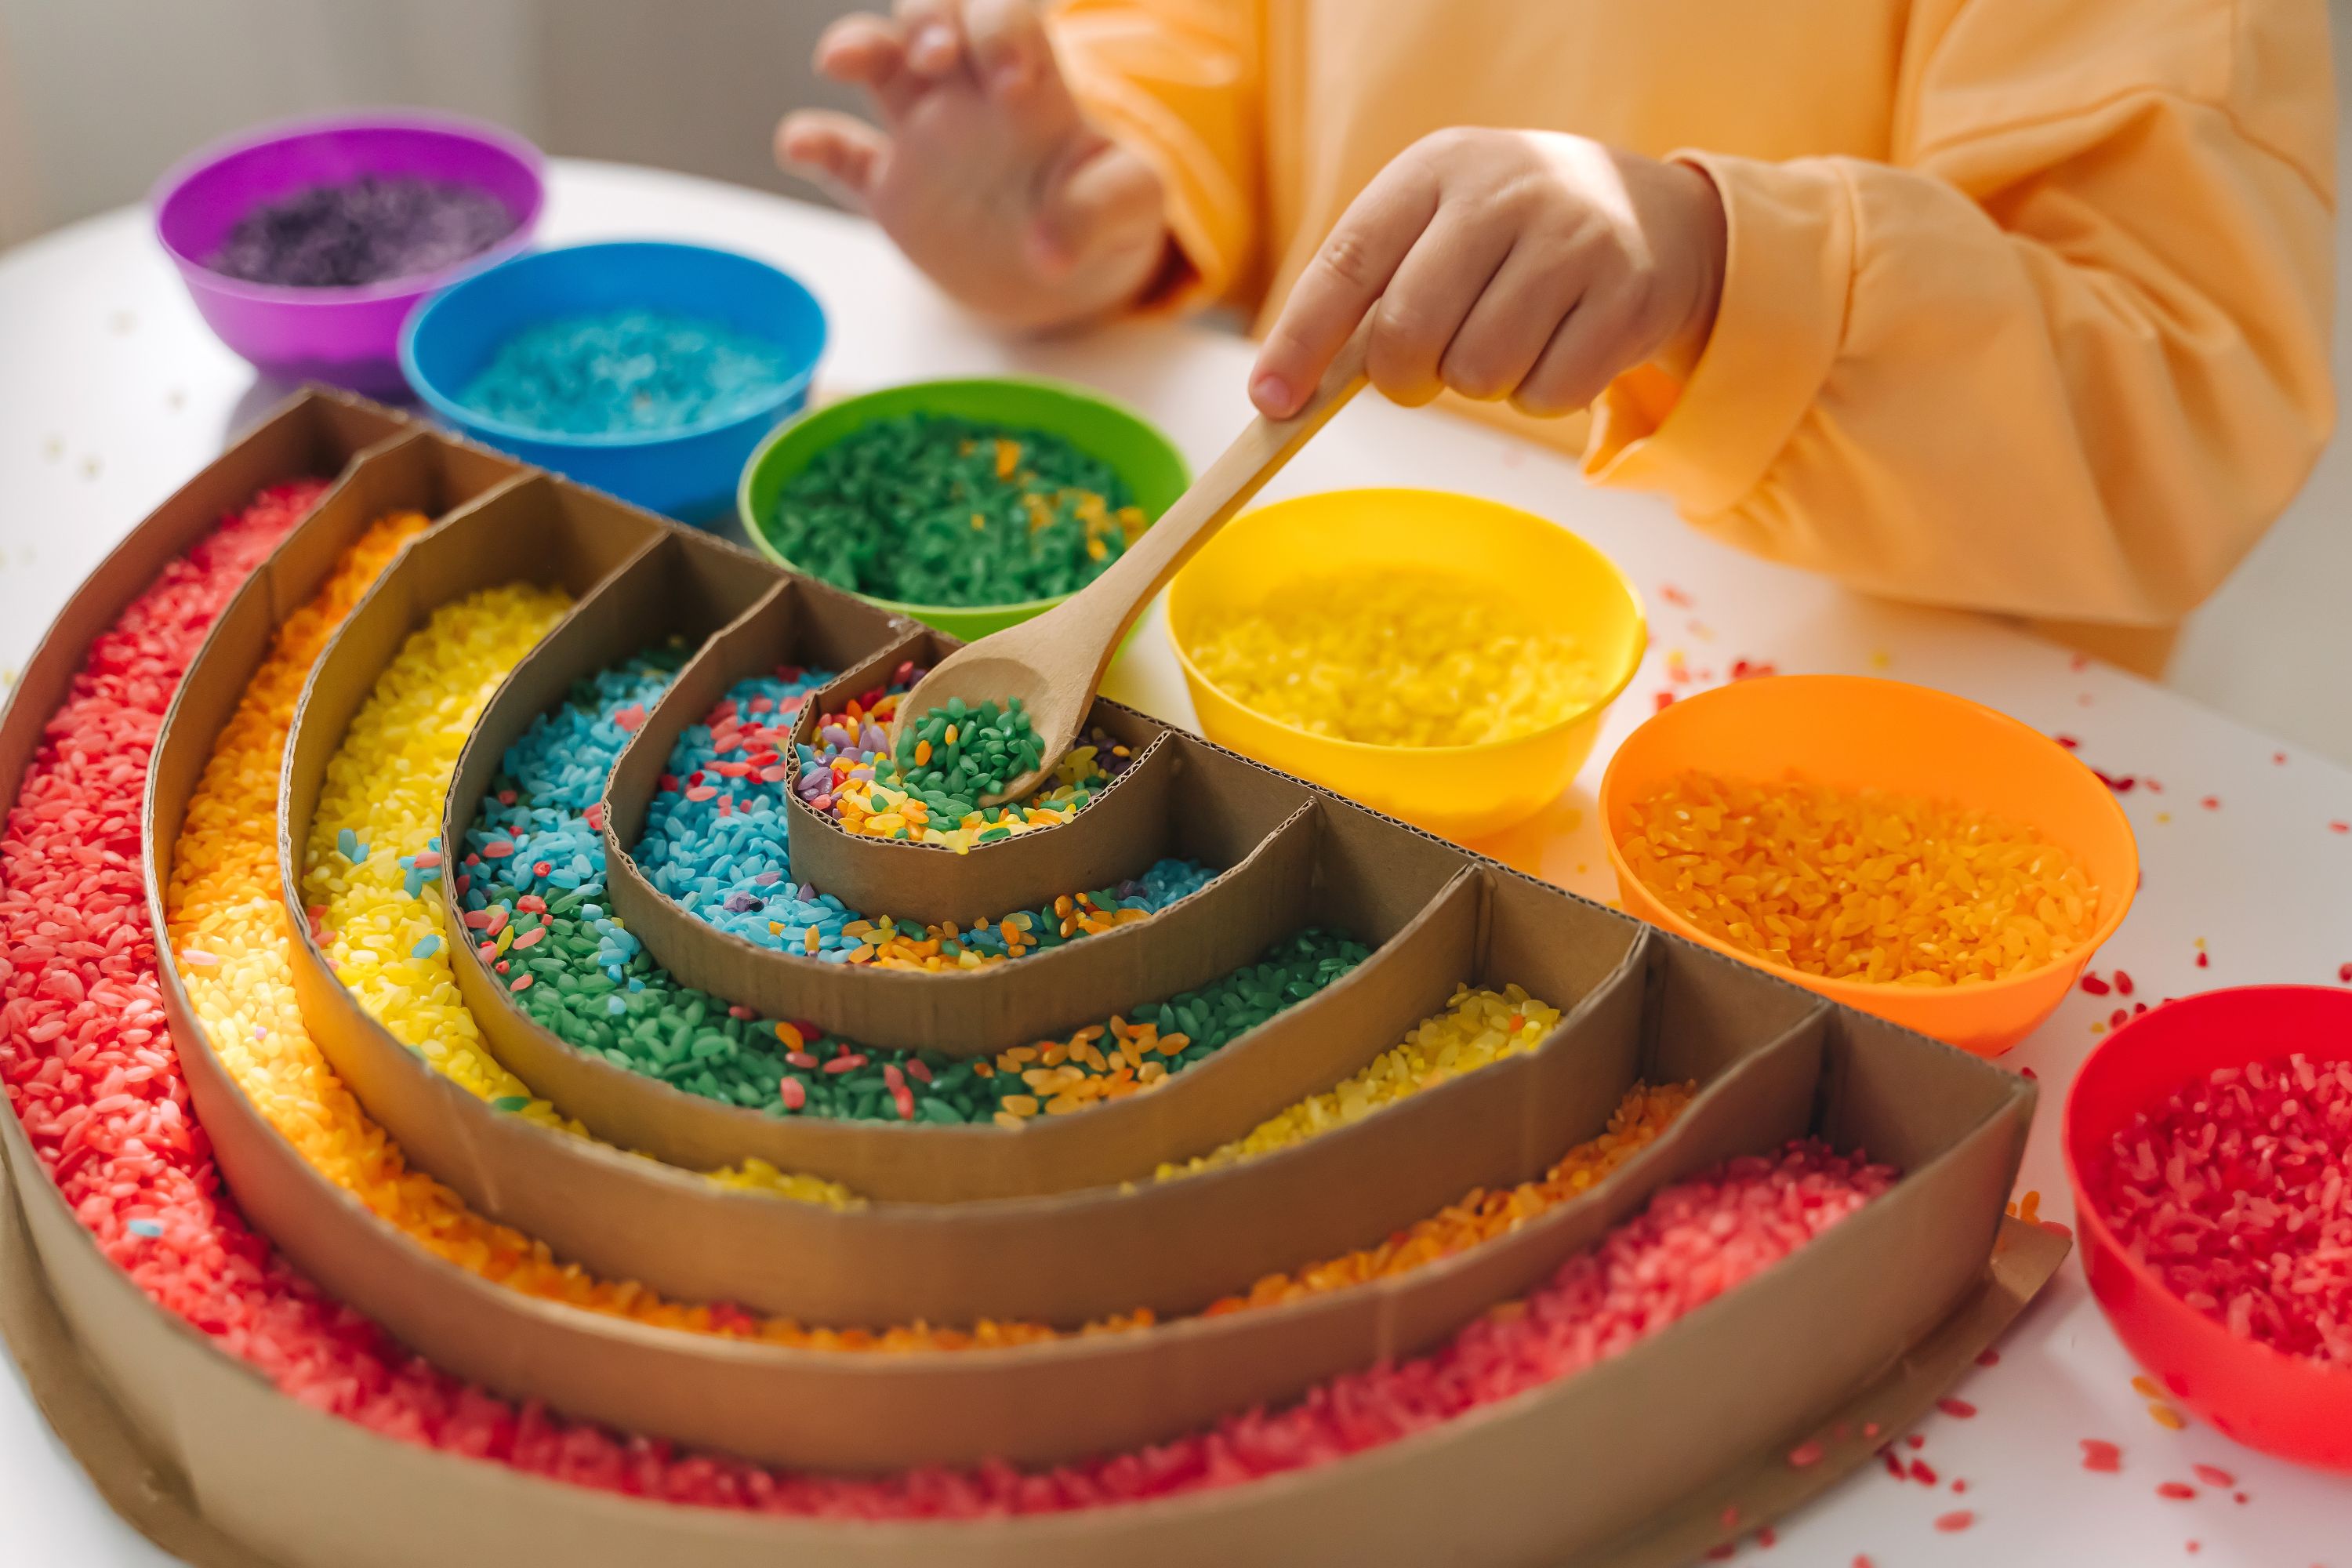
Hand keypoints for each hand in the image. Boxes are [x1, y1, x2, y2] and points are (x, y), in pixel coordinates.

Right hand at [777, 0, 1172, 330]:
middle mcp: (971, 91)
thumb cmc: (1101, 211)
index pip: (1010, 16)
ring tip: (841, 63)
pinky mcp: (891, 190)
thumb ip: (1102, 210)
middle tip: (936, 57)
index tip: (1011, 83)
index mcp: (1035, 81)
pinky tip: (799, 145)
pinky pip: (842, 157)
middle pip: (936, 14)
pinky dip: (815, 144)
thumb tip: (1051, 249)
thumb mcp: (1132, 207)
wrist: (1068, 269)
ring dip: (858, 46)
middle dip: (927, 17)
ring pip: (878, 61)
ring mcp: (924, 134)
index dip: (1003, 30)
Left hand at [1249, 129, 1725, 418]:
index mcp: (1436, 170)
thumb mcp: (1438, 225)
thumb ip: (1371, 290)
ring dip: (1481, 384)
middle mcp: (1505, 192)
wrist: (1651, 213)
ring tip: (1507, 341)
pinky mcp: (1628, 296)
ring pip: (1479, 373)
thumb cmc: (1509, 236)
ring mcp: (1574, 240)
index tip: (1271, 403)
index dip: (1302, 339)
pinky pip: (1548, 395)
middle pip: (1409, 334)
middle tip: (1425, 371)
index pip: (1349, 261)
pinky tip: (1560, 348)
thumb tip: (1289, 391)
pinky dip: (1541, 395)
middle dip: (1404, 379)